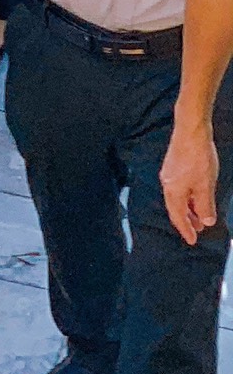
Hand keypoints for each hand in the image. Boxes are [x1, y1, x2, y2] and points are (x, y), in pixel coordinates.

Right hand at [164, 118, 220, 243]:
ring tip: (199, 216)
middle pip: (175, 208)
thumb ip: (205, 205)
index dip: (186, 230)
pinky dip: (187, 198)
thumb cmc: (198, 159)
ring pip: (177, 198)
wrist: (191, 132)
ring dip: (188, 209)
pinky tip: (195, 196)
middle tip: (198, 231)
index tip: (192, 241)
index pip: (178, 216)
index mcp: (173, 191)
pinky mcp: (173, 166)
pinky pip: (178, 189)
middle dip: (187, 220)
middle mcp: (167, 184)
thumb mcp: (206, 186)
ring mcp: (168, 174)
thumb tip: (206, 222)